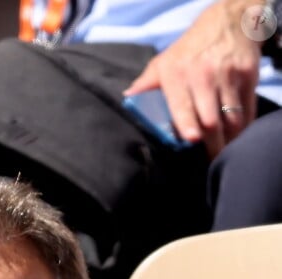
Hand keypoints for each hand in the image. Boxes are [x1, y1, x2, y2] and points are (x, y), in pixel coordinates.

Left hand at [125, 0, 260, 157]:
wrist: (227, 22)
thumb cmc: (190, 50)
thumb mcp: (164, 62)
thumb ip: (146, 85)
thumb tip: (127, 100)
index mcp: (177, 74)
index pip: (183, 105)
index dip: (188, 123)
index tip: (192, 139)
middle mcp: (203, 75)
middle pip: (211, 120)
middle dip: (212, 144)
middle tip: (210, 158)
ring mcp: (228, 75)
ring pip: (232, 119)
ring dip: (229, 139)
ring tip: (223, 149)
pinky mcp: (249, 76)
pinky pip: (248, 111)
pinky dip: (244, 127)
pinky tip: (236, 135)